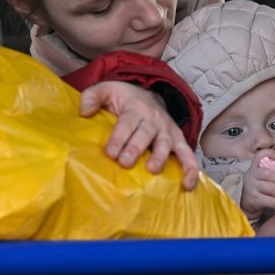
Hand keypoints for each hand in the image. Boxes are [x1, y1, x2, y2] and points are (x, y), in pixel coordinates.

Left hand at [79, 81, 198, 189]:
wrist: (150, 94)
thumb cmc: (124, 98)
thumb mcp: (107, 89)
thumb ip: (91, 96)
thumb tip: (84, 112)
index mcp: (135, 108)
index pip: (127, 123)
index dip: (119, 137)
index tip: (110, 152)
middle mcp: (154, 119)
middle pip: (145, 134)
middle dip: (135, 148)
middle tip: (124, 162)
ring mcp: (167, 131)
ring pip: (165, 144)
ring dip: (160, 157)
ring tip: (152, 170)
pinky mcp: (178, 141)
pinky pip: (187, 154)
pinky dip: (190, 169)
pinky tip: (187, 185)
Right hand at [240, 150, 274, 217]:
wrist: (244, 205)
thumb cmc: (256, 189)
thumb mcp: (258, 177)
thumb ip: (268, 169)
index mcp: (253, 169)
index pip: (259, 155)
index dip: (269, 153)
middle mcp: (251, 176)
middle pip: (271, 175)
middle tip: (274, 185)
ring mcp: (252, 188)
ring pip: (274, 189)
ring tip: (272, 196)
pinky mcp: (255, 200)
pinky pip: (274, 202)